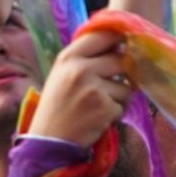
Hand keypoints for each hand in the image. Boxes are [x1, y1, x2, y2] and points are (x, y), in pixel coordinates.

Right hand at [36, 29, 133, 147]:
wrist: (49, 141)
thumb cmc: (57, 106)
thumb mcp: (62, 74)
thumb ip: (85, 58)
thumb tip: (119, 46)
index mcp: (68, 57)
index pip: (102, 35)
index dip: (118, 37)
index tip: (126, 42)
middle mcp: (81, 69)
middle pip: (120, 59)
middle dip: (123, 72)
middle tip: (112, 84)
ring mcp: (94, 89)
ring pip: (126, 85)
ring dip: (119, 97)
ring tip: (100, 106)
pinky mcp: (105, 108)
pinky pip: (123, 105)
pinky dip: (115, 114)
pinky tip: (99, 119)